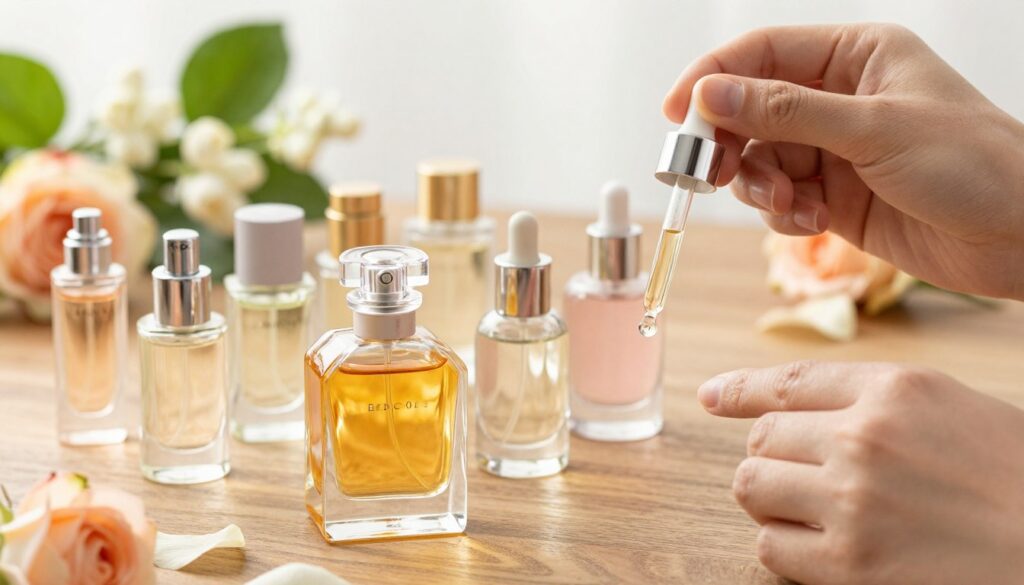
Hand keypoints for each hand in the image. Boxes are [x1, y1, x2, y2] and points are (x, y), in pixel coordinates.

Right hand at [664, 24, 1023, 300]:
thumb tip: (711, 93)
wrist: (1022, 238)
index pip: (761, 54)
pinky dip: (782, 213)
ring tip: (787, 205)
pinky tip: (810, 223)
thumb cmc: (972, 165)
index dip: (712, 79)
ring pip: (759, 160)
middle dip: (730, 143)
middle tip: (712, 173)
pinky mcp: (833, 197)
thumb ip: (786, 111)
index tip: (676, 114)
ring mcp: (833, 150)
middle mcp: (838, 99)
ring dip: (758, 185)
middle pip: (749, 110)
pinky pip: (779, 198)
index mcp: (854, 57)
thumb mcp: (873, 129)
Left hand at [697, 361, 1023, 584]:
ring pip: (751, 486)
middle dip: (772, 454)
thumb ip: (874, 397)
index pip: (788, 383)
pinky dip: (781, 545)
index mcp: (893, 389)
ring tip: (801, 505)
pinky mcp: (851, 565)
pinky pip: (770, 547)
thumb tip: (797, 404)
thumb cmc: (1012, 472)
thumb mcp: (947, 404)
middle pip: (762, 438)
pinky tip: (816, 544)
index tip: (712, 397)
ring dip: (766, 496)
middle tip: (802, 472)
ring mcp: (852, 501)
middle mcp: (863, 438)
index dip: (739, 391)